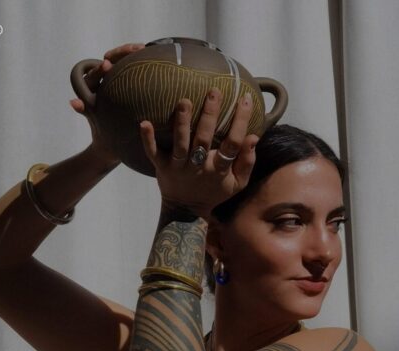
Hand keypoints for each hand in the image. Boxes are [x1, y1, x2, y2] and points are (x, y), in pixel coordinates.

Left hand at [70, 42, 143, 167]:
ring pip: (124, 60)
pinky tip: (155, 59)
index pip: (95, 71)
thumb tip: (73, 102)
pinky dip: (143, 62)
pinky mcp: (131, 80)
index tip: (107, 65)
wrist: (115, 142)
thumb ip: (85, 109)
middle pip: (111, 59)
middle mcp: (105, 78)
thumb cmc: (103, 133)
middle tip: (134, 49)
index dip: (101, 67)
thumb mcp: (95, 120)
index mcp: (92, 85)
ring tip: (143, 48)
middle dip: (121, 53)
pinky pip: (136, 68)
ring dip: (132, 53)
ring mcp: (119, 78)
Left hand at [139, 89, 257, 216]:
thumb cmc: (214, 191)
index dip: (240, 121)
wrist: (186, 210)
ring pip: (180, 144)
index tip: (245, 99)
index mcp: (218, 169)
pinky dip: (148, 139)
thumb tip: (253, 137)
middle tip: (214, 92)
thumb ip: (247, 162)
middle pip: (204, 139)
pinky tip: (144, 123)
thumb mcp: (236, 183)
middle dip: (209, 115)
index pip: (232, 143)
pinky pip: (152, 153)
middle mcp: (198, 167)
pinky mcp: (162, 168)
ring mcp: (178, 167)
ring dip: (182, 123)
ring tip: (185, 101)